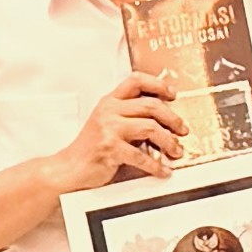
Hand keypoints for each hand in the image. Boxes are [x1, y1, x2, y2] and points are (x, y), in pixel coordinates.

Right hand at [60, 78, 191, 189]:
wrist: (69, 168)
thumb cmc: (91, 148)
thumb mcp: (107, 123)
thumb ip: (129, 116)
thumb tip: (162, 117)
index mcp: (110, 101)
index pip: (136, 80)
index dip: (157, 84)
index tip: (172, 94)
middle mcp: (109, 110)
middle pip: (151, 105)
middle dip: (173, 118)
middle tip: (182, 130)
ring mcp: (108, 128)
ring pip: (151, 128)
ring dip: (169, 141)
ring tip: (176, 151)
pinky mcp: (110, 148)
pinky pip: (141, 156)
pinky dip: (156, 165)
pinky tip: (163, 170)